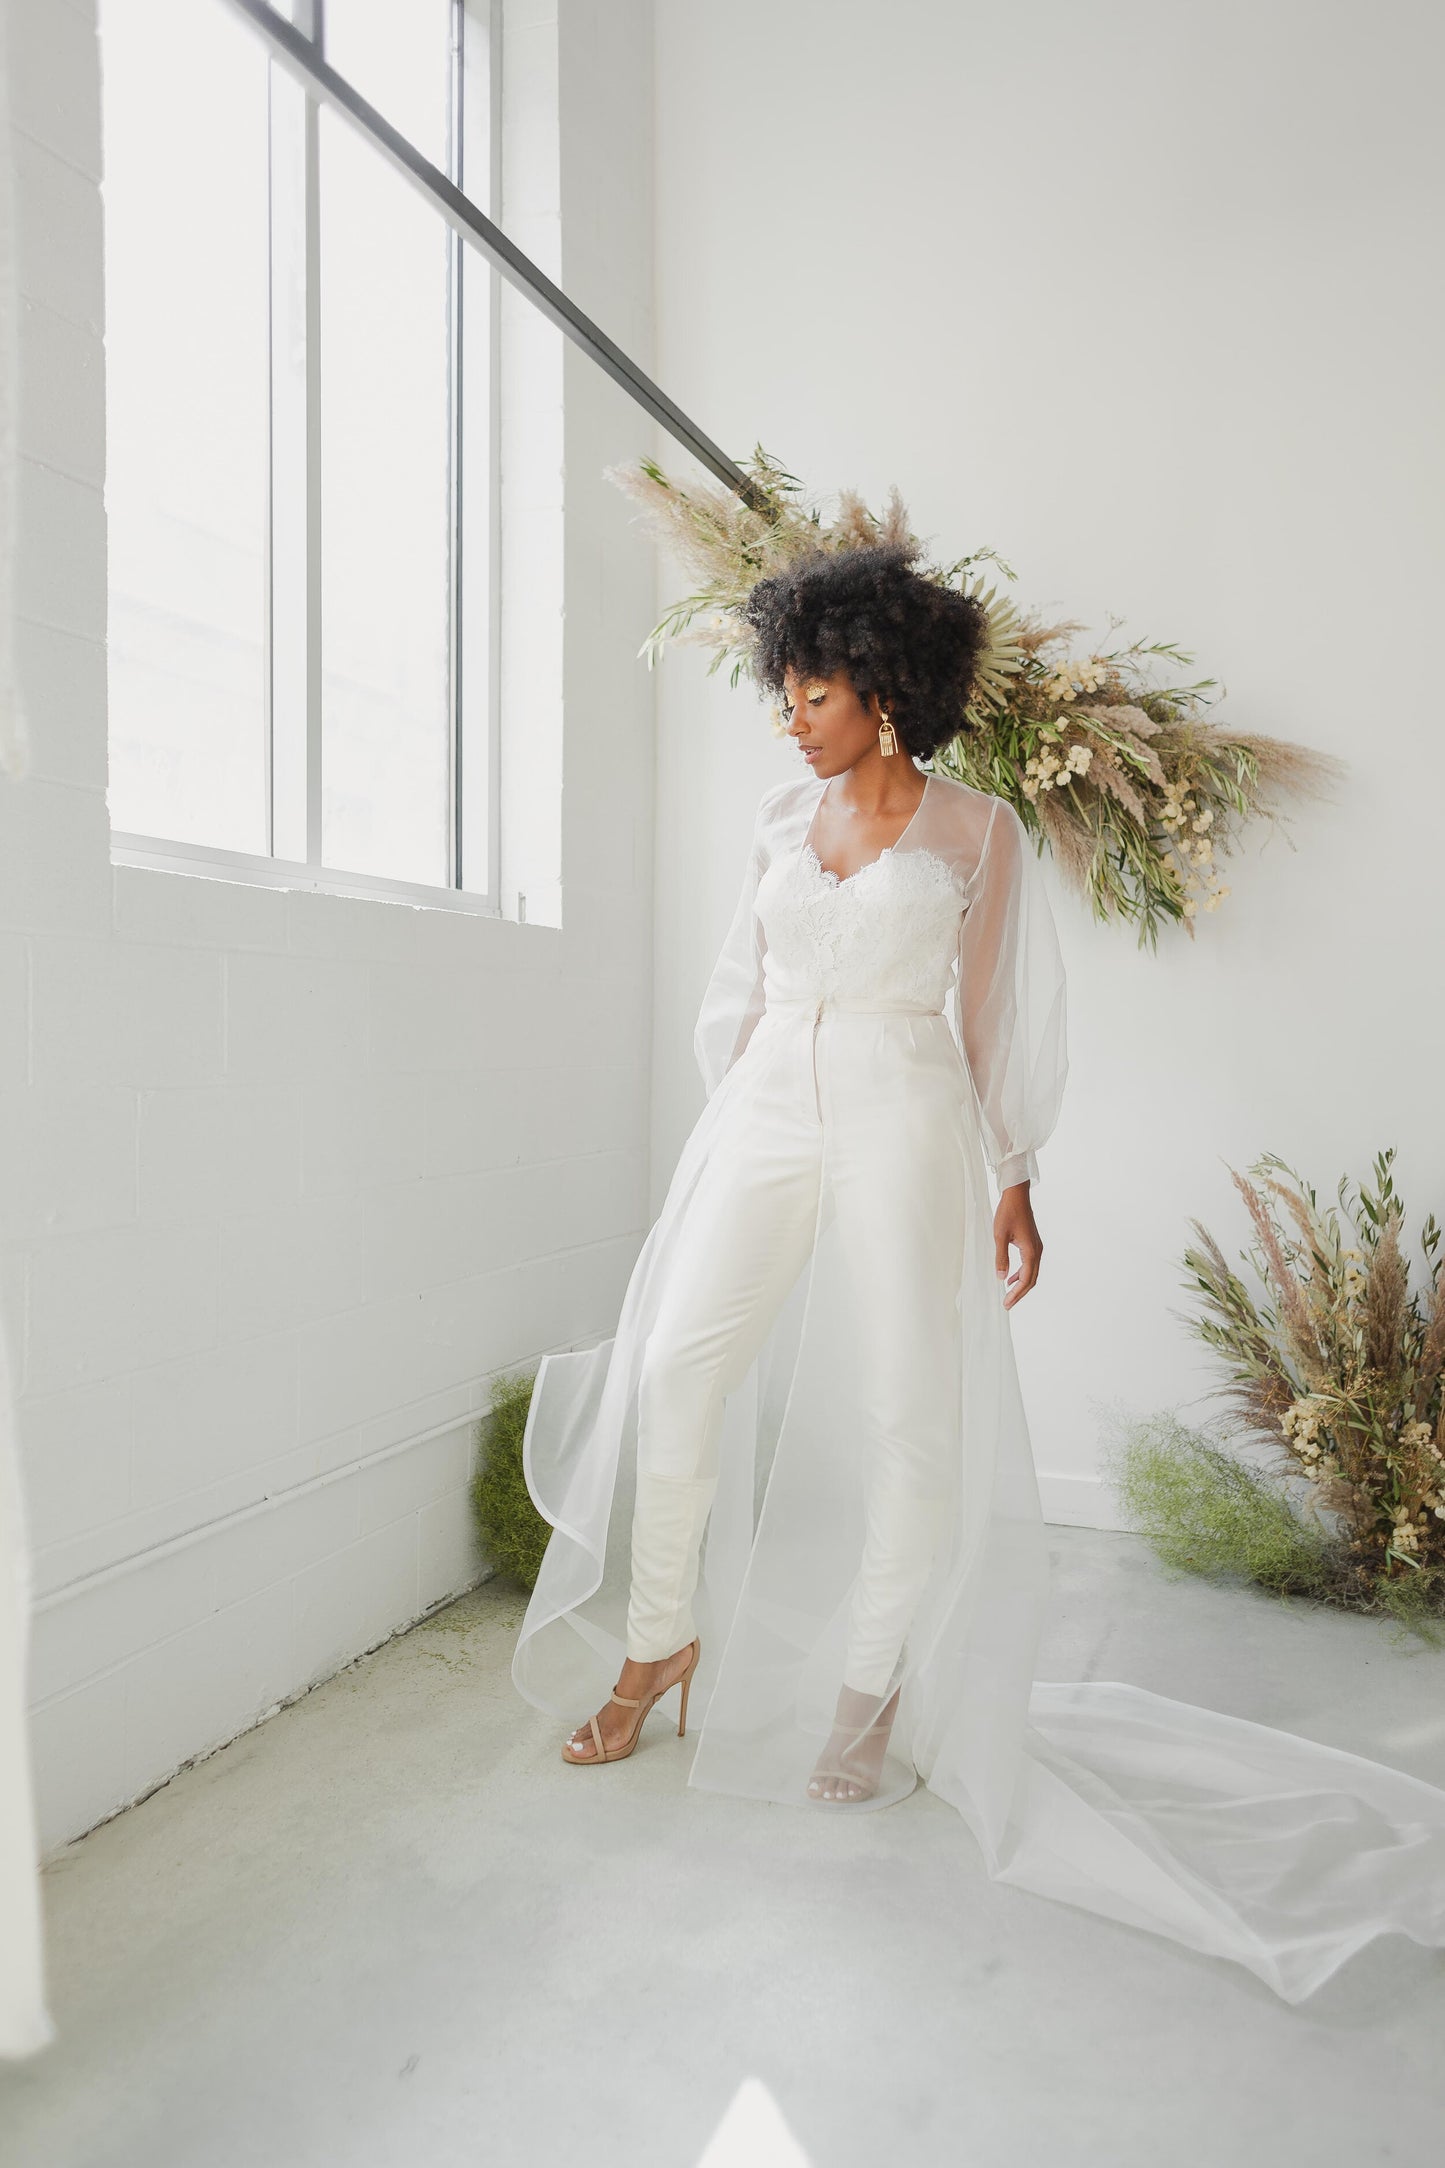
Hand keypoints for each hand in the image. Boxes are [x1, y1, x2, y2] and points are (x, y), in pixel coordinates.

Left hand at [993, 1182, 1041, 1307]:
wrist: (1017, 1196)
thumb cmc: (1008, 1213)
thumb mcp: (1000, 1236)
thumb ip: (1001, 1258)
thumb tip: (1001, 1278)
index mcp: (1031, 1252)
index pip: (1026, 1280)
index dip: (1016, 1294)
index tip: (1006, 1303)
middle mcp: (1037, 1251)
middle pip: (1031, 1279)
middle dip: (1020, 1293)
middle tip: (1007, 1304)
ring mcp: (1037, 1248)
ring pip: (1032, 1273)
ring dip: (1021, 1285)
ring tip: (1009, 1294)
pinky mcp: (1033, 1244)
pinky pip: (1030, 1265)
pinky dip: (1022, 1274)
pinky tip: (1011, 1277)